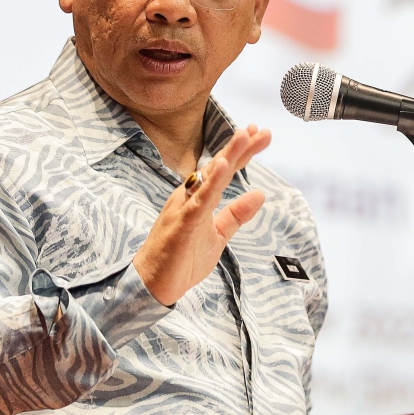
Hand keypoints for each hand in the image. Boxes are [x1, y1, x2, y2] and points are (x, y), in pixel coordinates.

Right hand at [133, 125, 271, 306]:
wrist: (153, 284)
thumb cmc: (181, 259)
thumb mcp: (218, 235)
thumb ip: (236, 214)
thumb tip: (260, 194)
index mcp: (197, 197)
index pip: (223, 171)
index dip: (241, 153)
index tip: (258, 134)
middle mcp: (189, 196)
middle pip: (218, 166)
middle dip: (240, 147)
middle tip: (260, 129)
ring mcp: (184, 207)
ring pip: (209, 177)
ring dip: (228, 155)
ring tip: (244, 136)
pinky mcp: (182, 222)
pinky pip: (199, 200)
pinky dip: (211, 183)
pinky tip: (222, 167)